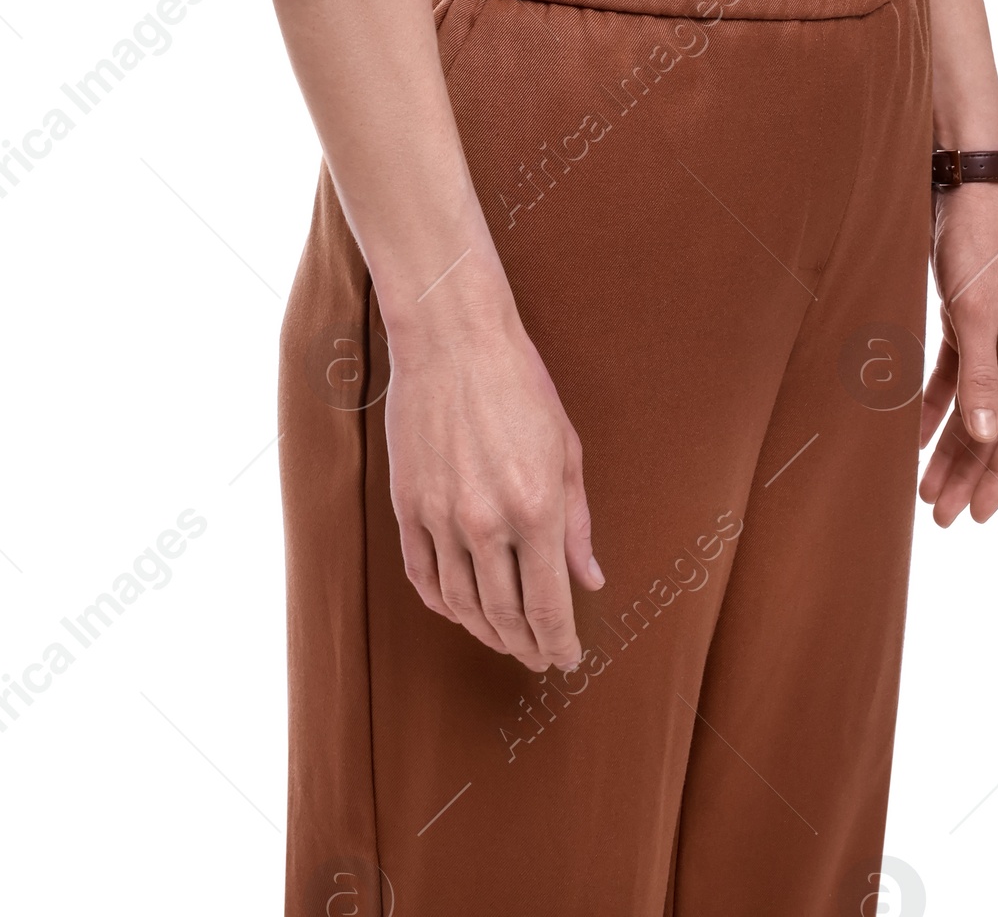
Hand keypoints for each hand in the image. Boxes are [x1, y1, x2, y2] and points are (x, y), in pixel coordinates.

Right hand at [384, 271, 603, 673]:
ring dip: (485, 633)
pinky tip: (460, 610)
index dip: (560, 643)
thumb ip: (577, 524)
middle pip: (504, 615)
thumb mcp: (566, 451)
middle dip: (526, 646)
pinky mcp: (407, 506)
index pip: (549, 606)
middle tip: (539, 656)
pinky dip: (442, 605)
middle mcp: (486, 522)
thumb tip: (591, 582)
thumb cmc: (520, 386)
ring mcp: (440, 517)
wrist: (452, 338)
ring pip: (461, 605)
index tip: (568, 659)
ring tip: (504, 639)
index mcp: (536, 508)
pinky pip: (422, 576)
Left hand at [918, 186, 997, 526]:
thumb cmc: (978, 238)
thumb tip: (989, 436)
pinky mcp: (966, 316)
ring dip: (951, 445)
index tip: (977, 514)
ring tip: (925, 489)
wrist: (962, 178)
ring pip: (974, 405)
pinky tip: (914, 434)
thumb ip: (981, 375)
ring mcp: (993, 332)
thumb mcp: (977, 310)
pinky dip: (935, 405)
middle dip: (970, 471)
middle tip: (941, 517)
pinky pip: (954, 375)